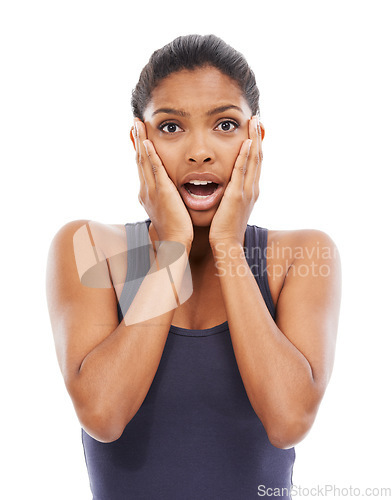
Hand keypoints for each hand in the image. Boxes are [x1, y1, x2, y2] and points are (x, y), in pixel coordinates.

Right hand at [132, 118, 193, 247]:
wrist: (174, 243)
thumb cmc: (175, 230)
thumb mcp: (167, 210)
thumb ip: (166, 198)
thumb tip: (168, 193)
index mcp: (147, 193)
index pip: (142, 166)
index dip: (140, 149)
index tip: (139, 135)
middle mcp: (145, 189)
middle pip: (139, 159)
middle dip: (137, 139)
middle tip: (135, 122)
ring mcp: (152, 190)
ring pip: (144, 160)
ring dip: (141, 140)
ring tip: (138, 124)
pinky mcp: (162, 192)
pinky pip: (155, 169)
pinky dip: (150, 155)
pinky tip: (148, 142)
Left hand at [209, 115, 262, 247]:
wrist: (226, 245)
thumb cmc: (225, 229)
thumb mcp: (230, 208)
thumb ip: (231, 195)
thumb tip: (227, 187)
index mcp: (250, 191)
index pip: (255, 163)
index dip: (256, 145)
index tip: (254, 129)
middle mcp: (252, 189)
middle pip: (258, 157)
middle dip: (258, 136)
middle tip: (257, 118)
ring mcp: (246, 192)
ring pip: (253, 160)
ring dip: (254, 139)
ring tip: (254, 122)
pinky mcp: (237, 196)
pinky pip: (242, 172)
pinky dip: (245, 156)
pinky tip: (246, 142)